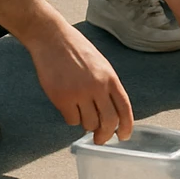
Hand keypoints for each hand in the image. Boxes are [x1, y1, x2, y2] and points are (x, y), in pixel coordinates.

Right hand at [27, 19, 133, 144]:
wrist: (53, 39)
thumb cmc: (76, 51)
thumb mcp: (100, 65)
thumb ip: (107, 87)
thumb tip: (111, 114)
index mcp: (110, 77)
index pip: (124, 108)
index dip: (126, 126)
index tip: (123, 136)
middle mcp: (97, 86)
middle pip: (109, 121)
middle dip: (105, 135)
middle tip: (100, 139)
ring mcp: (80, 93)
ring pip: (89, 124)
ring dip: (86, 124)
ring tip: (81, 112)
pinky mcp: (62, 98)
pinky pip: (71, 120)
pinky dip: (71, 118)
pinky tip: (68, 106)